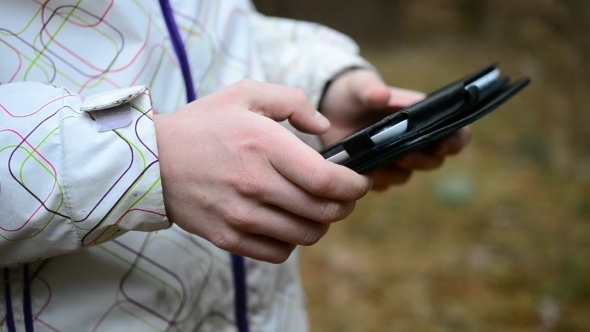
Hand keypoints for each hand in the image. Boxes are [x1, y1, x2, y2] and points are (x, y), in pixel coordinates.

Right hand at [154, 80, 372, 262]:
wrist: (152, 161)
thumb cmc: (202, 125)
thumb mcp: (245, 94)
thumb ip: (292, 102)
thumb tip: (323, 129)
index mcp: (263, 145)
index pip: (328, 181)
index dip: (355, 186)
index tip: (360, 182)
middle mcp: (255, 185)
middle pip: (324, 213)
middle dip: (345, 206)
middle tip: (343, 195)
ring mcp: (241, 216)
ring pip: (306, 235)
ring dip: (321, 224)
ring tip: (315, 208)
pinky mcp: (229, 238)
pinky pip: (279, 252)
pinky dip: (293, 240)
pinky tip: (287, 222)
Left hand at [320, 69, 470, 190]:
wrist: (326, 109)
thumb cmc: (350, 92)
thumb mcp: (358, 85)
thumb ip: (370, 89)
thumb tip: (382, 95)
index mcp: (419, 116)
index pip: (454, 132)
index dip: (456, 141)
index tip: (445, 144)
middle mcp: (412, 140)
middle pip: (432, 160)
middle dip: (422, 160)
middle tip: (404, 155)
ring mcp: (394, 159)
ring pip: (404, 175)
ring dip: (394, 171)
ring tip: (377, 162)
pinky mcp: (374, 172)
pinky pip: (381, 184)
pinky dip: (373, 179)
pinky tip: (362, 169)